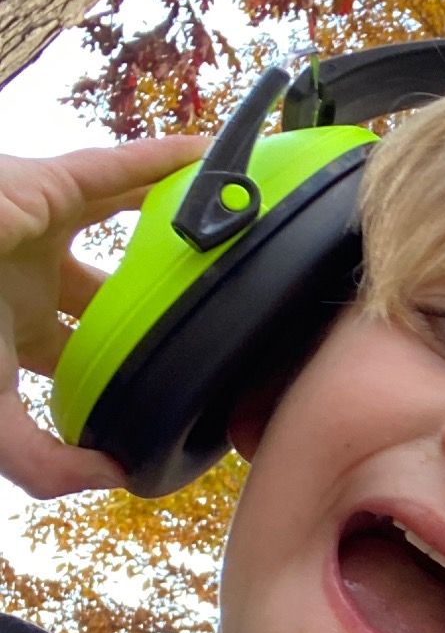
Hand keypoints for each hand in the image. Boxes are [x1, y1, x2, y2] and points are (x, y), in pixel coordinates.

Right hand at [0, 136, 204, 496]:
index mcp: (17, 334)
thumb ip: (42, 462)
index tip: (176, 388)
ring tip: (235, 228)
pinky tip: (208, 155)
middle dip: (154, 297)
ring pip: (120, 223)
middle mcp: (32, 280)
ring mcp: (39, 227)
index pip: (79, 359)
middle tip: (223, 310)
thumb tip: (117, 477)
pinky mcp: (45, 182)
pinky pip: (114, 167)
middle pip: (108, 291)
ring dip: (171, 220)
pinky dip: (160, 158)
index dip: (119, 372)